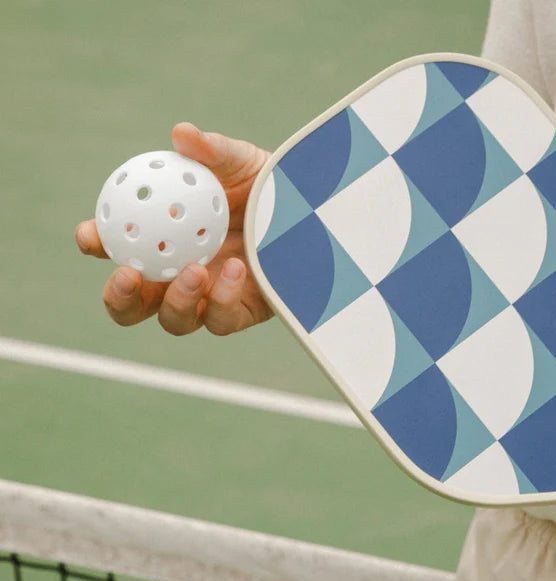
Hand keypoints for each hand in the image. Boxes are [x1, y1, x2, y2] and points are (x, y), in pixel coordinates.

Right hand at [74, 122, 273, 334]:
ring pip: (174, 321)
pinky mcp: (240, 315)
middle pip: (133, 305)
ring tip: (192, 270)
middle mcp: (178, 276)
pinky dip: (222, 298)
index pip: (117, 248)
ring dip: (175, 301)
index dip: (97, 243)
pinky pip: (221, 320)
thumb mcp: (242, 163)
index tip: (91, 234)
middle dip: (119, 298)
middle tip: (128, 273)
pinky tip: (235, 268)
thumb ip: (213, 151)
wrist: (312, 215)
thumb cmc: (267, 187)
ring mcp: (208, 300)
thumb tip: (183, 134)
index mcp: (163, 240)